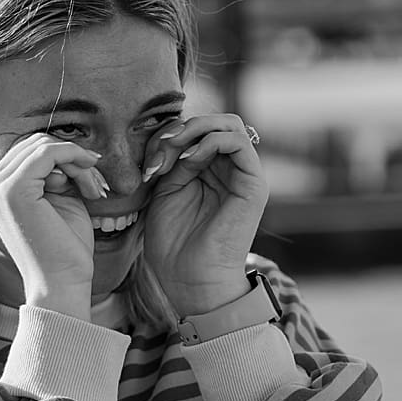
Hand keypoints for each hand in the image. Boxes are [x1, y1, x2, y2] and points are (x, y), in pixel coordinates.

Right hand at [0, 134, 107, 312]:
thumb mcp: (56, 197)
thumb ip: (52, 169)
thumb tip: (62, 144)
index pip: (27, 149)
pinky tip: (89, 185)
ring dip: (77, 163)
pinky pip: (48, 151)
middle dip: (71, 159)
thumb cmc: (62, 246)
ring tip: (92, 190)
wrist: (61, 283)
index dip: (63, 159)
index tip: (88, 183)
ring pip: (44, 145)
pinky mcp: (12, 189)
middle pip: (35, 143)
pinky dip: (75, 159)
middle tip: (93, 187)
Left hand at [140, 114, 268, 315]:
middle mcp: (229, 169)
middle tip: (161, 147)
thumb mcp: (164, 191)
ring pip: (229, 123)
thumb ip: (171, 160)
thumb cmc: (173, 243)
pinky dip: (212, 140)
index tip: (147, 160)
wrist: (191, 279)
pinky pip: (239, 141)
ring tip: (174, 148)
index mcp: (208, 170)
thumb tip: (173, 135)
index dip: (168, 134)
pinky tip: (190, 158)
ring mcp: (243, 175)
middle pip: (214, 121)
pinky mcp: (254, 183)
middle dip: (183, 126)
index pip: (195, 130)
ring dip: (196, 128)